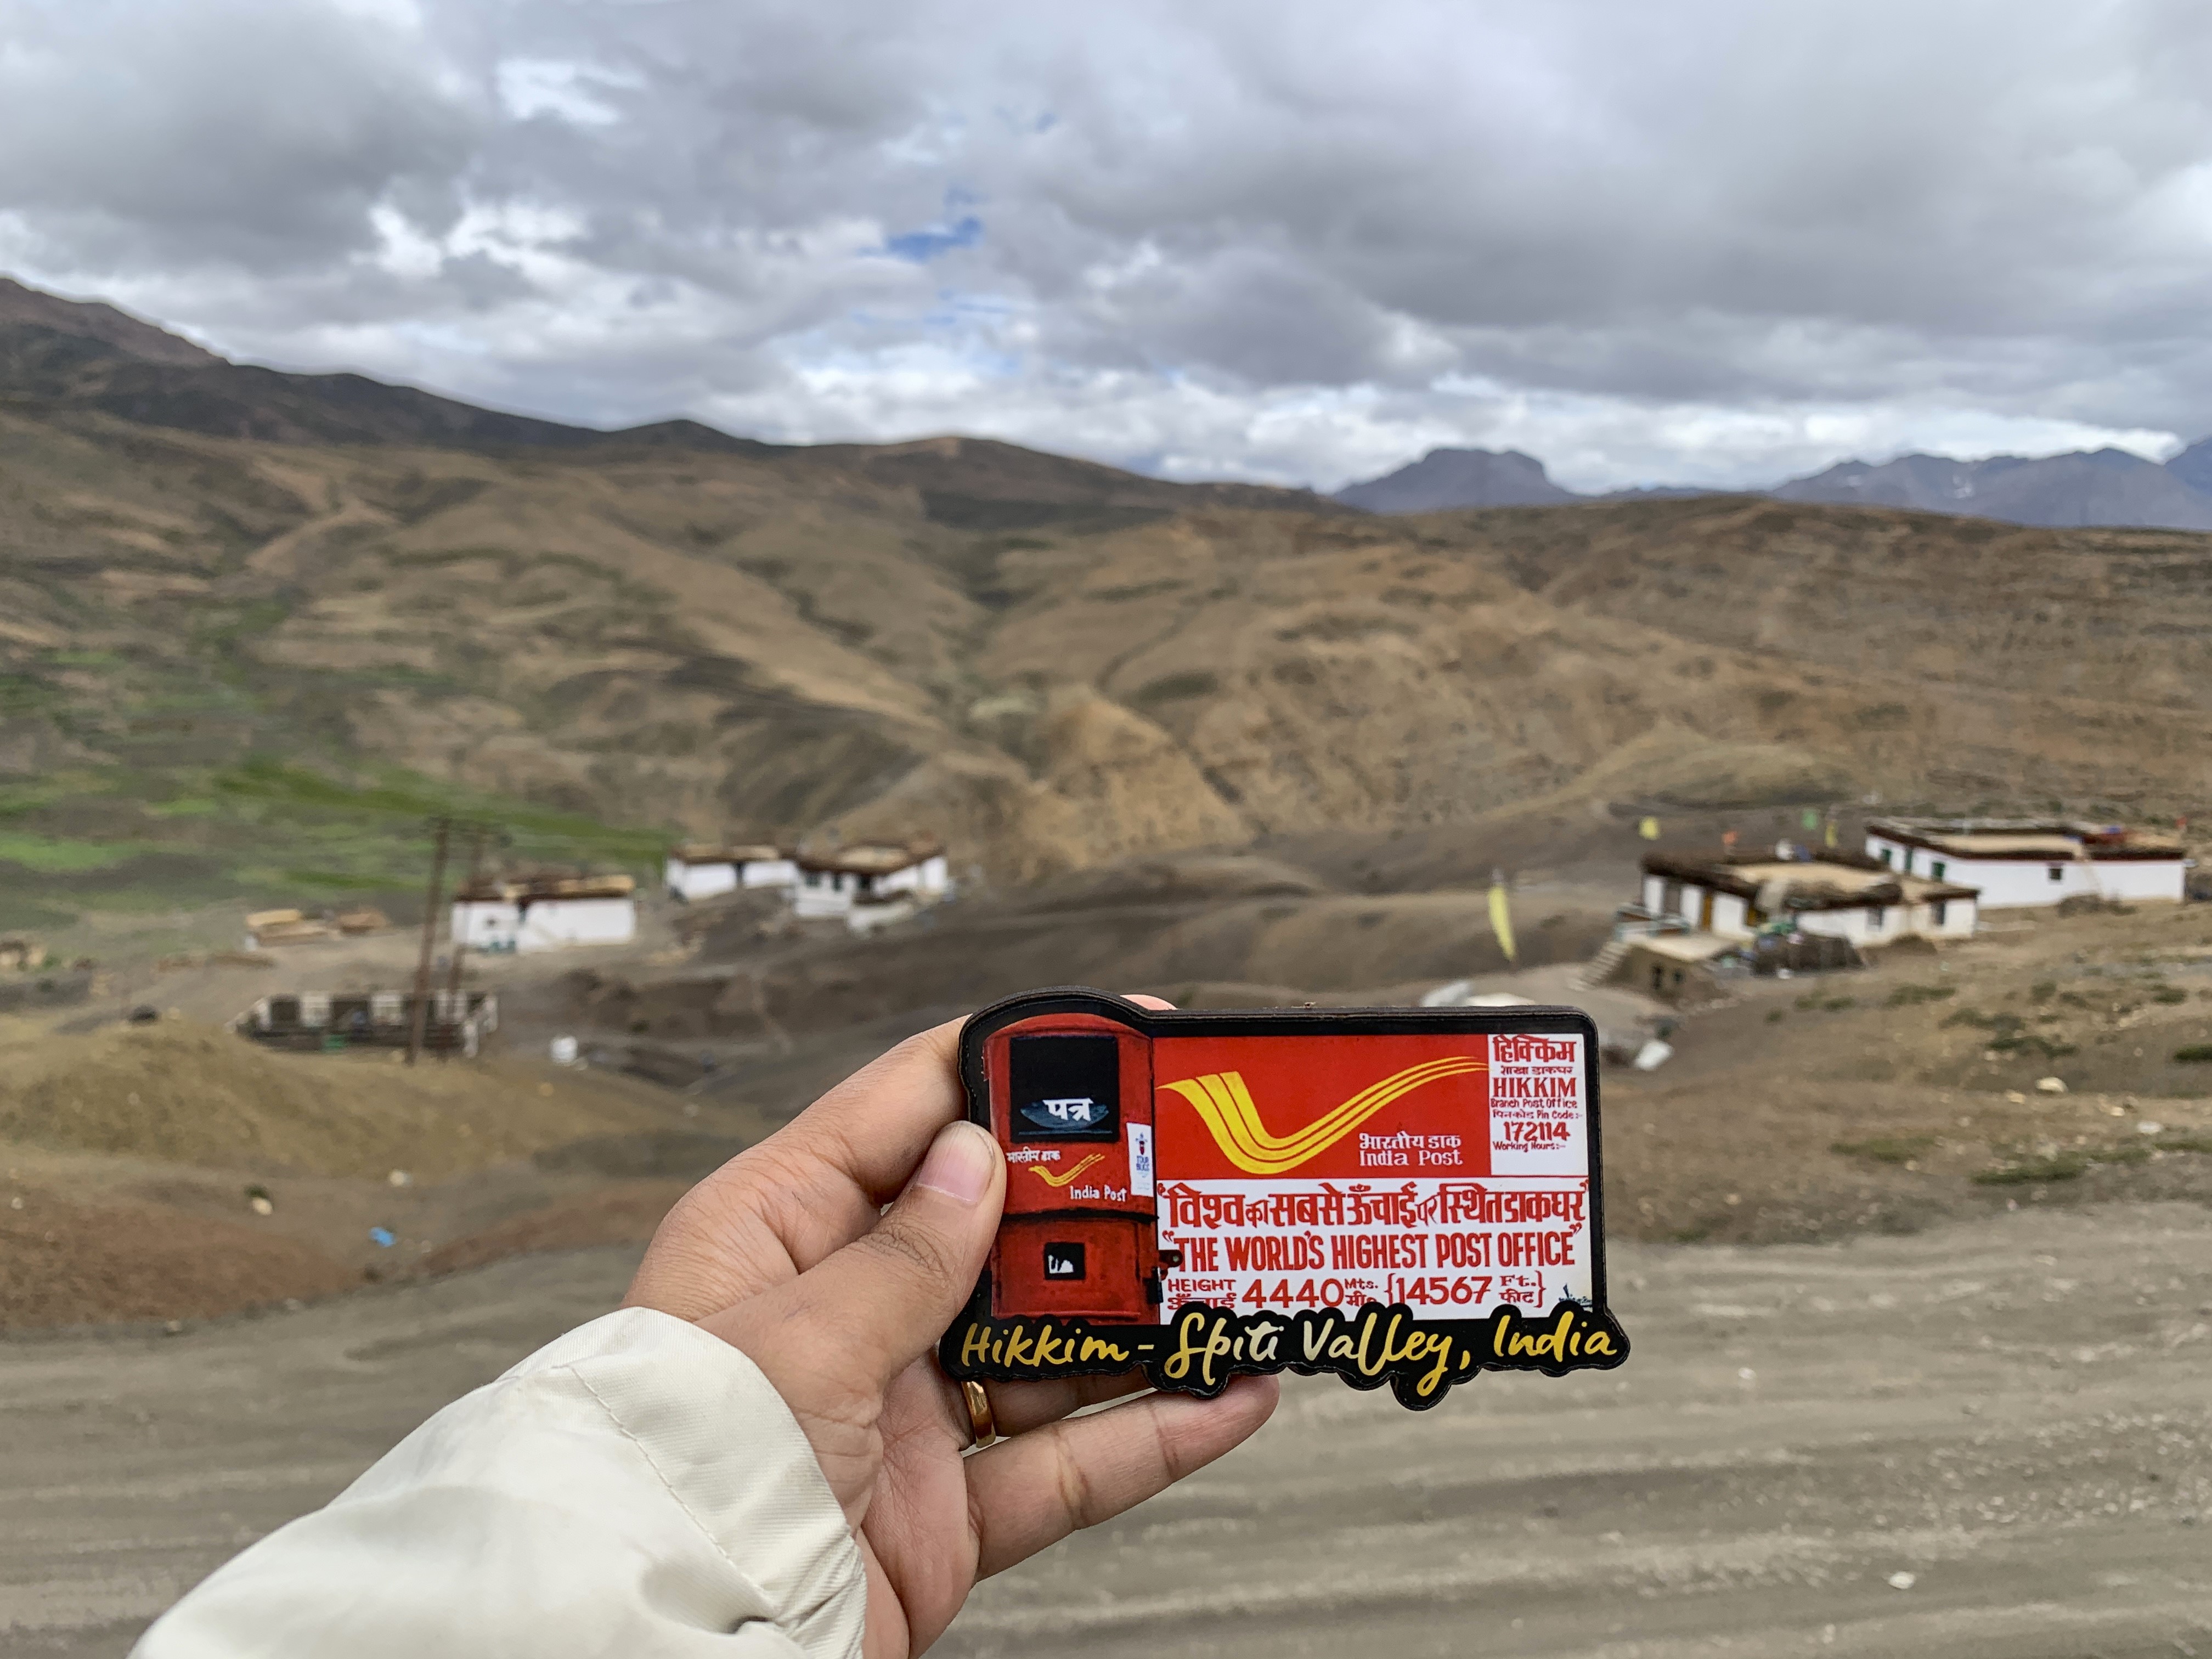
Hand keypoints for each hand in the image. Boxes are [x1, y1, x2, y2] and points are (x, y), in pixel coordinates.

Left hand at [623, 1006, 1279, 1658]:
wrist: (668, 1654)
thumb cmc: (680, 1479)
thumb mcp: (798, 1340)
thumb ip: (903, 1254)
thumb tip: (977, 1159)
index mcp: (777, 1232)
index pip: (905, 1111)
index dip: (1011, 1062)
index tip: (1108, 1037)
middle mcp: (842, 1314)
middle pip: (995, 1230)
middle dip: (1098, 1200)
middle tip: (1195, 1163)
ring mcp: (900, 1416)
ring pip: (1045, 1346)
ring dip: (1138, 1318)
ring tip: (1229, 1276)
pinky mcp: (944, 1515)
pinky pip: (1068, 1465)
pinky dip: (1152, 1436)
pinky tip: (1223, 1397)